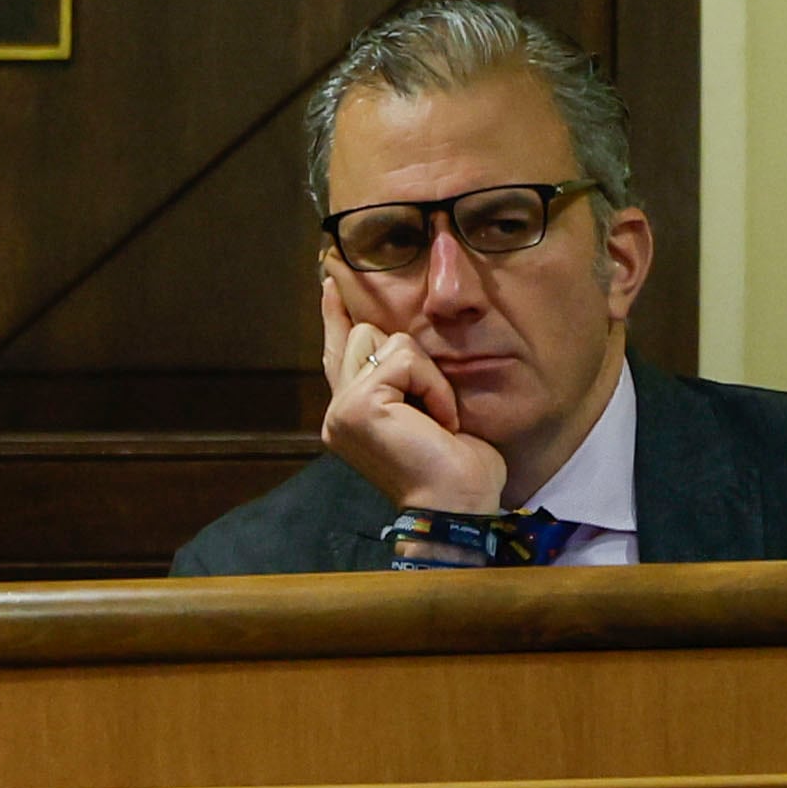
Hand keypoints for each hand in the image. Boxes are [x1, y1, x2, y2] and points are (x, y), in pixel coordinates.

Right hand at [318, 275, 505, 518]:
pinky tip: (439, 422)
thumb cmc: (455, 467)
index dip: (333, 316)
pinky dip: (434, 386)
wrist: (458, 504)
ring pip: (387, 339)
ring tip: (437, 419)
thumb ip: (402, 379)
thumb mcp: (425, 410)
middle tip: (433, 411)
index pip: (337, 352)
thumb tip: (398, 340)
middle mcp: (338, 411)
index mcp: (350, 415)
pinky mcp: (358, 404)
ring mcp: (342, 408)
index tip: (328, 282)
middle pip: (365, 332)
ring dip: (427, 375)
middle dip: (412, 359)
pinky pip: (406, 358)